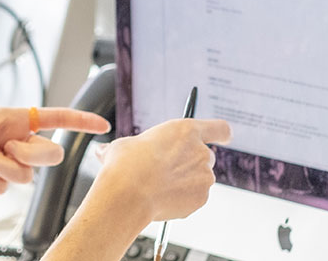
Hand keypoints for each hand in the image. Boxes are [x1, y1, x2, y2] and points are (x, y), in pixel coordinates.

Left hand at [0, 107, 109, 193]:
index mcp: (13, 118)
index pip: (54, 117)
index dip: (80, 120)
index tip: (101, 124)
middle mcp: (16, 138)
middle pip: (49, 153)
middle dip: (31, 156)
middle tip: (6, 151)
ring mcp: (8, 160)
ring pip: (29, 175)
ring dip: (8, 172)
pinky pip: (9, 188)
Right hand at [93, 118, 231, 223]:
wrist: (127, 194)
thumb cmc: (125, 165)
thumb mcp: (121, 146)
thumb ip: (126, 148)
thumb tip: (103, 152)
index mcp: (185, 130)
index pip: (220, 128)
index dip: (221, 133)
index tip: (224, 137)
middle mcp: (200, 152)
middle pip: (205, 156)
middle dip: (190, 163)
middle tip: (166, 170)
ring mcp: (204, 177)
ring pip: (199, 178)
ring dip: (185, 182)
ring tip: (157, 187)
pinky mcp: (201, 198)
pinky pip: (195, 197)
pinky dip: (183, 199)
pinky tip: (161, 199)